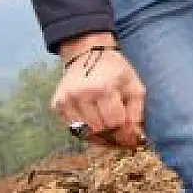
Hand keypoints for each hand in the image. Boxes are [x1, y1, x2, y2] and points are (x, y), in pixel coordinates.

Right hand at [52, 34, 145, 149]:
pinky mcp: (56, 104)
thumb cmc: (116, 71)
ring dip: (98, 134)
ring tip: (107, 127)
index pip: (115, 122)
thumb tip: (136, 138)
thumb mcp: (134, 86)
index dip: (125, 132)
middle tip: (120, 133)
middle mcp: (80, 95)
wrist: (88, 54)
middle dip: (112, 134)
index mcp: (103, 89)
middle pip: (99, 129)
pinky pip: (71, 128)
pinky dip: (84, 130)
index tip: (131, 137)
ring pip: (84, 132)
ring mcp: (65, 100)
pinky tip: (93, 121)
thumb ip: (136, 112)